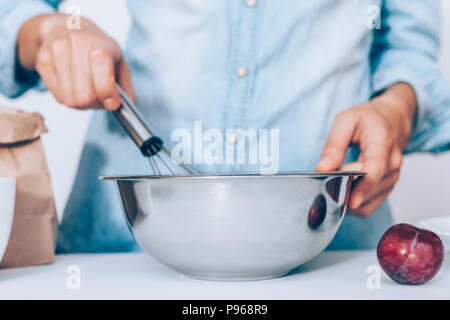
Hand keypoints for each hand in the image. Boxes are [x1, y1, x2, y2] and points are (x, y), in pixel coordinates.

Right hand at [17, 13, 134, 109]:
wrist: (66, 28)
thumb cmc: (97, 49)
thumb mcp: (119, 63)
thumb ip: (125, 87)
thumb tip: (124, 106)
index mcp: (100, 44)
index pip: (103, 77)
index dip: (108, 94)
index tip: (113, 101)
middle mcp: (76, 44)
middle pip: (85, 96)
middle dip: (95, 103)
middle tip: (99, 97)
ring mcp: (56, 51)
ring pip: (70, 99)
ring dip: (81, 104)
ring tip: (87, 92)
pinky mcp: (42, 61)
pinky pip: (57, 96)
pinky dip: (68, 98)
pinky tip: (73, 87)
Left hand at [316, 83, 416, 216]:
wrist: (392, 120)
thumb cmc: (368, 119)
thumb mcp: (345, 121)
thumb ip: (333, 145)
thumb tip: (322, 168)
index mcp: (382, 142)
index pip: (376, 167)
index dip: (363, 186)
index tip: (351, 200)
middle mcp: (392, 162)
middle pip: (369, 187)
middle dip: (346, 191)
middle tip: (326, 186)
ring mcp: (392, 177)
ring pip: (368, 200)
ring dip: (349, 198)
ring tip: (333, 186)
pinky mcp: (387, 187)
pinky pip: (370, 206)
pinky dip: (354, 205)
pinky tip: (342, 194)